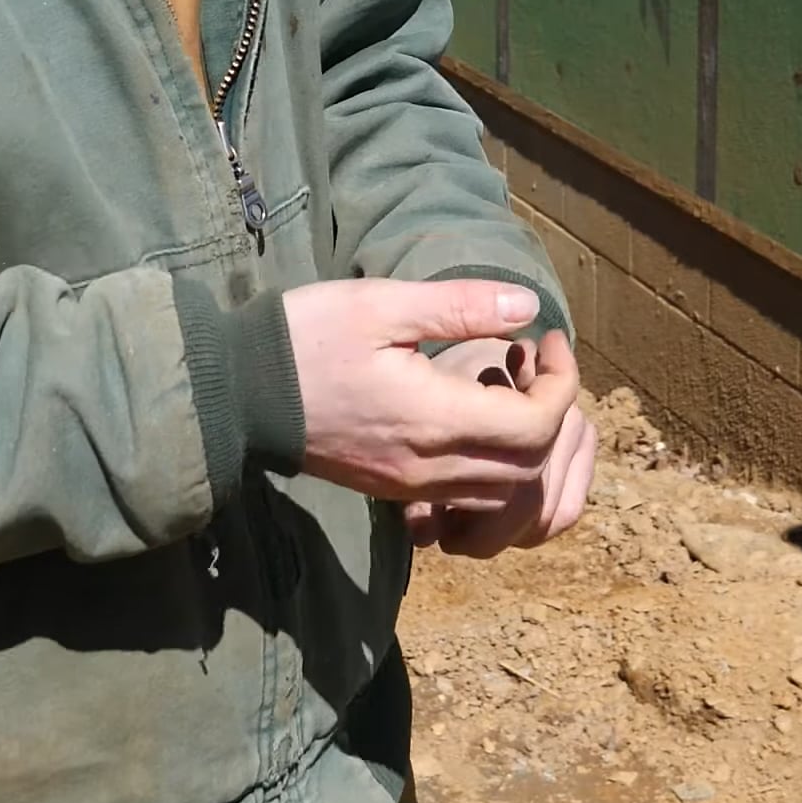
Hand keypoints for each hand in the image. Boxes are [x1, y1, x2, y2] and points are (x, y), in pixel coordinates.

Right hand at [282, 278, 580, 507]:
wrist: (239, 391)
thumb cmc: (307, 337)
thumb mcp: (382, 304)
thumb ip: (460, 306)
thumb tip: (528, 305)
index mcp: (433, 421)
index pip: (537, 426)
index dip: (562, 383)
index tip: (547, 339)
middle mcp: (429, 468)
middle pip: (532, 467)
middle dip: (553, 414)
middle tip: (534, 360)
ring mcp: (411, 486)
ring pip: (506, 492)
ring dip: (527, 445)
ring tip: (508, 388)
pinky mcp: (395, 490)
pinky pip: (470, 498)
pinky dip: (495, 466)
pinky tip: (474, 416)